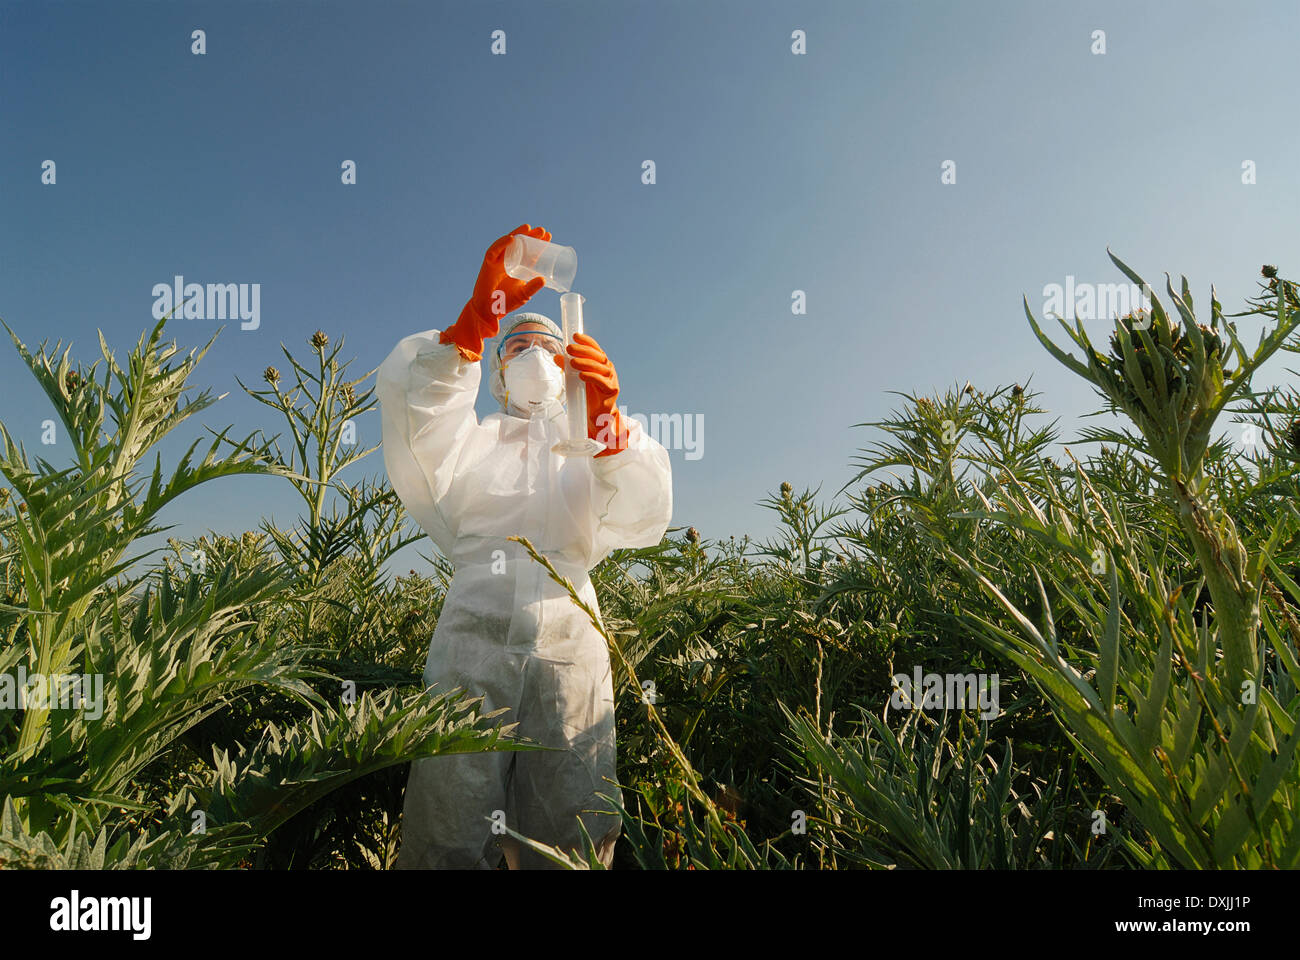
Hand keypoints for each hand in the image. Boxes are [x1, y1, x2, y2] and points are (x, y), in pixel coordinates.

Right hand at [440, 224, 549, 360]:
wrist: (489, 311)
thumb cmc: (505, 302)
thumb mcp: (523, 294)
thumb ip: (532, 287)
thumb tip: (543, 279)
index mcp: (518, 266)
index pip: (529, 251)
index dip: (538, 243)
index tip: (549, 236)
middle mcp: (508, 261)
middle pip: (520, 244)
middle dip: (530, 236)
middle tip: (542, 230)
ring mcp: (497, 261)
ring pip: (507, 243)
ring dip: (517, 234)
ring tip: (528, 228)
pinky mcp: (488, 264)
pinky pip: (493, 251)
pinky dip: (501, 244)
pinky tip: (511, 239)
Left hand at [565, 332, 629, 456]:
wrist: (597, 415)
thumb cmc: (587, 395)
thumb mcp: (575, 379)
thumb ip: (568, 368)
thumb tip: (556, 357)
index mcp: (601, 363)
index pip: (595, 348)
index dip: (586, 341)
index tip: (575, 335)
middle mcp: (608, 369)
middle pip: (597, 356)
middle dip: (583, 350)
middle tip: (569, 348)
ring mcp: (612, 379)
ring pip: (600, 368)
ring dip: (585, 363)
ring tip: (572, 362)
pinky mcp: (612, 390)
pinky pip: (601, 382)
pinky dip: (591, 377)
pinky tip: (581, 375)